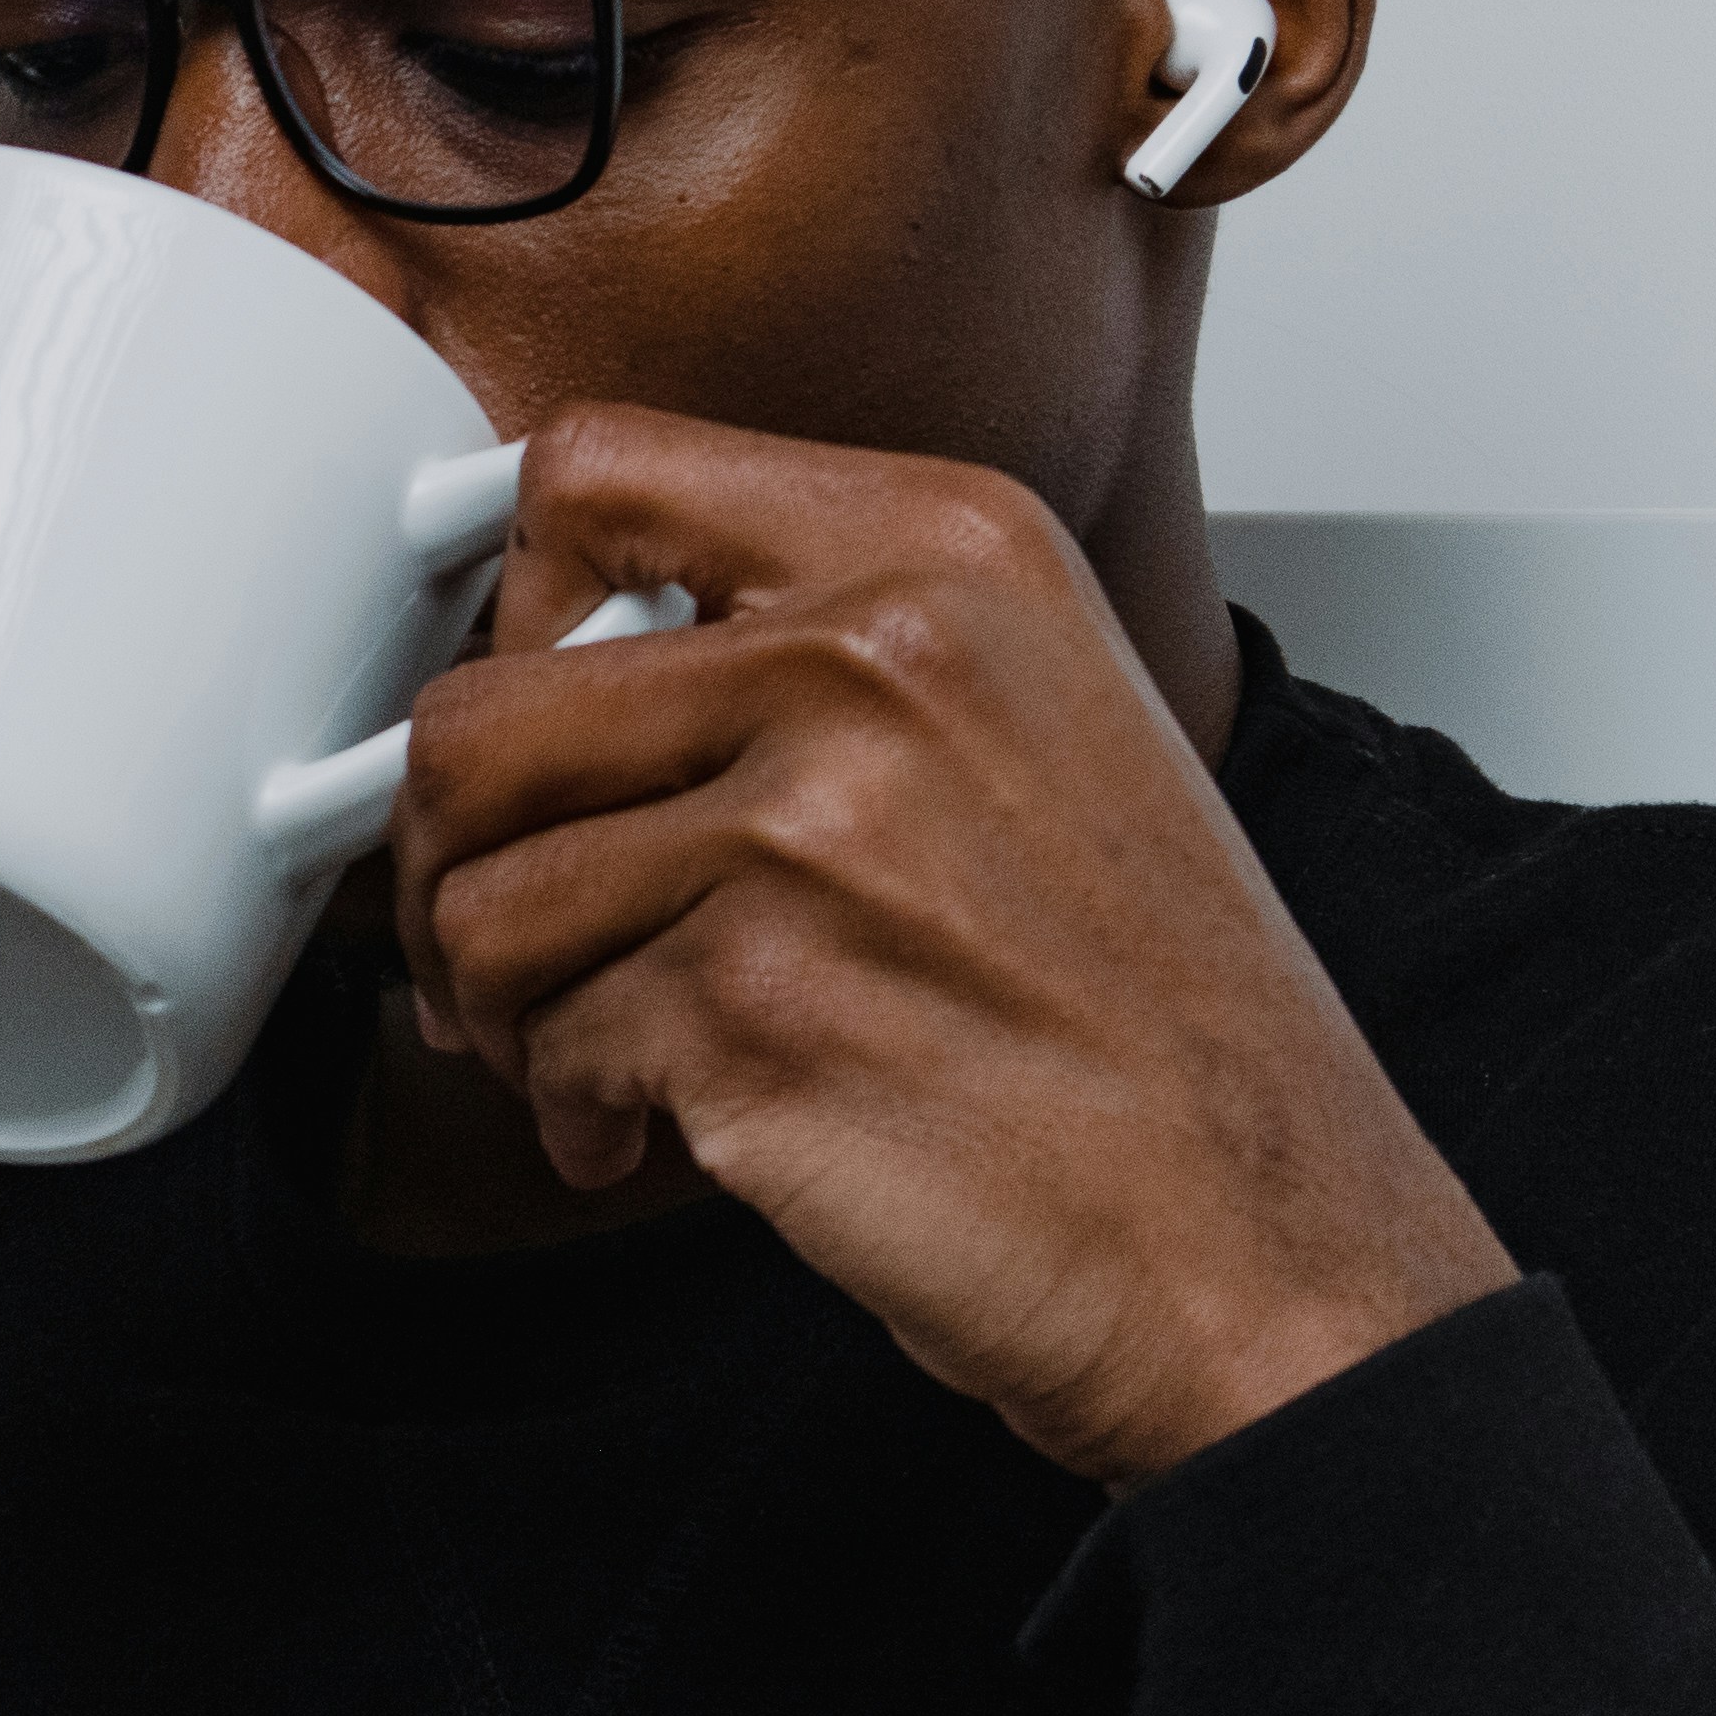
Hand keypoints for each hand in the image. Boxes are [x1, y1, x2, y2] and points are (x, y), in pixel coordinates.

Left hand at [392, 406, 1512, 1481]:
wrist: (1264, 1243)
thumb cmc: (1151, 1020)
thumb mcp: (1030, 717)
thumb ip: (815, 644)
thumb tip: (553, 659)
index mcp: (945, 544)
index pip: (594, 472)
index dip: (508, 610)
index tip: (525, 721)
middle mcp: (875, 653)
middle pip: (481, 707)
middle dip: (451, 856)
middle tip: (502, 939)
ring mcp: (811, 828)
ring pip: (480, 891)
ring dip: (497, 1003)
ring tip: (586, 1052)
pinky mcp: (754, 1005)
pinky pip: (544, 1038)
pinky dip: (575, 1107)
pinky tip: (653, 1134)